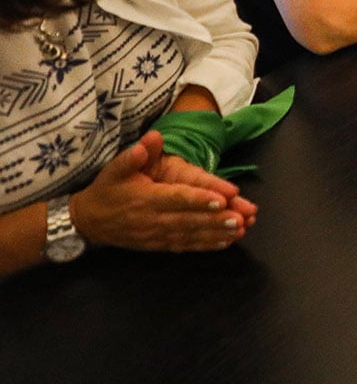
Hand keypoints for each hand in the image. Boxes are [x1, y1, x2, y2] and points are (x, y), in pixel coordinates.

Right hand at [69, 133, 248, 252]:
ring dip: (215, 234)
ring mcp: (156, 235)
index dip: (200, 199)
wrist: (87, 222)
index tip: (222, 199)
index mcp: (146, 198)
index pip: (176, 198)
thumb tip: (152, 137)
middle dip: (215, 219)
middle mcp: (153, 219)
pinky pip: (184, 246)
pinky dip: (205, 245)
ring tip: (239, 230)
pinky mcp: (158, 245)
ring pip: (190, 235)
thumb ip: (133, 155)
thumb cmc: (106, 190)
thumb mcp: (114, 169)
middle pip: (188, 220)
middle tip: (240, 217)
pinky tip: (225, 242)